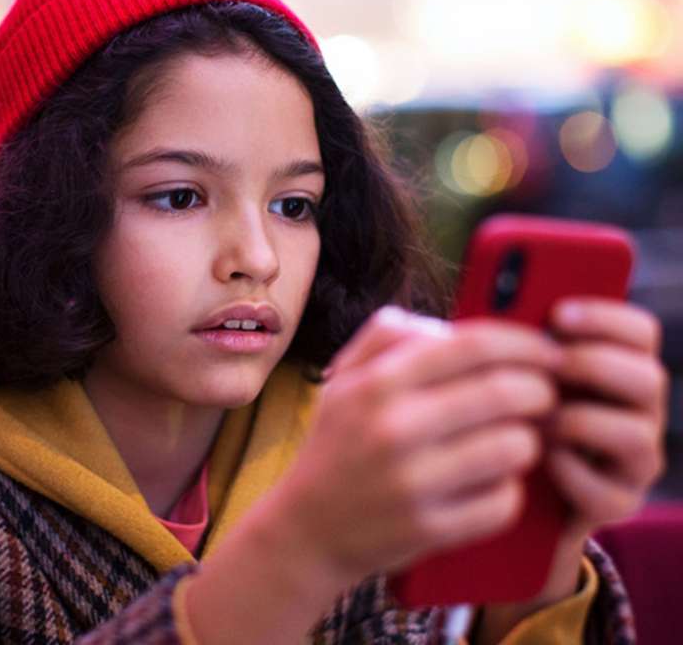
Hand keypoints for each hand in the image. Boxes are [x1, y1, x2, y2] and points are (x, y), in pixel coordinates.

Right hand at [276, 306, 564, 590]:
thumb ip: (387, 334)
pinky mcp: (429, 529)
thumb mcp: (344, 377)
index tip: (548, 350)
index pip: (474, 345)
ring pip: (515, 447)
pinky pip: (505, 501)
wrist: (307, 529)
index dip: (525, 343)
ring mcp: (412, 482)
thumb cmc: (338, 442)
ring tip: (512, 439)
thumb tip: (449, 327)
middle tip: (542, 396)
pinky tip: (490, 482)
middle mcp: (393, 427)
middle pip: (506, 393)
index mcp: (377, 382)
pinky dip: (508, 490)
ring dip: (526, 441)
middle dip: (540, 391)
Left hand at [474, 298, 667, 643]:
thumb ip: (511, 345)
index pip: (640, 332)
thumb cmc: (499, 414)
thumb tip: (491, 310)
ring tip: (537, 419)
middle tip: (550, 365)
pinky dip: (570, 474)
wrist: (492, 486)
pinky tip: (539, 461)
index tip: (557, 314)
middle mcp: (637, 412)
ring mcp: (632, 462)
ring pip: (638, 435)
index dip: (606, 318)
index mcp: (616, 368)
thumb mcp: (503, 374)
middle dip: (596, 365)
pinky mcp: (616, 504)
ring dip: (581, 422)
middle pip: (650, 378)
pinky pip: (608, 491)